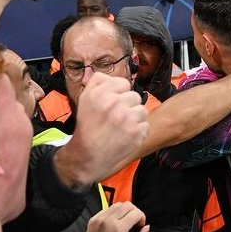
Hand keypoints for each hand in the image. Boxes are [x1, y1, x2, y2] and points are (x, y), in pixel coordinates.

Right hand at [56, 72, 148, 186]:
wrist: (88, 155)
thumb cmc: (88, 125)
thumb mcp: (85, 98)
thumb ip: (98, 81)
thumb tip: (112, 76)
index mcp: (101, 92)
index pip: (124, 83)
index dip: (118, 94)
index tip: (111, 105)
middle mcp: (114, 103)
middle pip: (134, 96)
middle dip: (127, 106)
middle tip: (115, 118)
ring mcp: (127, 118)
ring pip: (142, 110)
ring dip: (134, 118)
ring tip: (121, 127)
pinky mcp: (137, 132)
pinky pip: (145, 125)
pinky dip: (138, 131)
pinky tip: (125, 136)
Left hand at [83, 202, 148, 231]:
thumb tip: (146, 227)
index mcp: (118, 229)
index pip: (136, 213)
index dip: (141, 218)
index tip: (140, 225)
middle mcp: (108, 221)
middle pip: (127, 205)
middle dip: (134, 212)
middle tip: (134, 221)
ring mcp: (99, 219)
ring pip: (117, 205)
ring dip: (123, 211)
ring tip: (124, 221)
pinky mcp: (93, 219)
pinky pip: (107, 209)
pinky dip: (113, 213)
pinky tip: (114, 222)